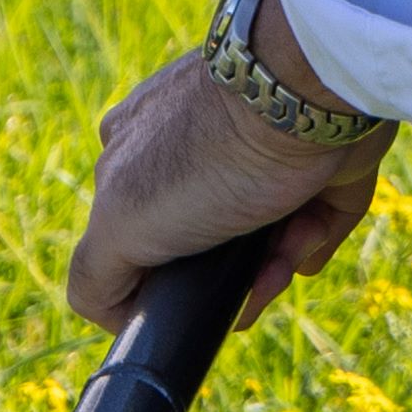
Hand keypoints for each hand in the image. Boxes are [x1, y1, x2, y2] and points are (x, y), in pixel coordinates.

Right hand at [74, 41, 383, 324]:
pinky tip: (309, 234)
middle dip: (223, 277)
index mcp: (129, 152)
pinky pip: (314, 221)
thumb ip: (94, 275)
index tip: (181, 293)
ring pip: (261, 239)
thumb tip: (112, 314)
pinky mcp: (317, 160)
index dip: (157, 275)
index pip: (132, 234)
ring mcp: (256, 151)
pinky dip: (313, 240)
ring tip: (285, 262)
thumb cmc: (210, 154)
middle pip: (202, 242)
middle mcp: (189, 144)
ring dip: (272, 265)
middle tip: (246, 290)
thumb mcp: (121, 222)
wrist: (308, 96)